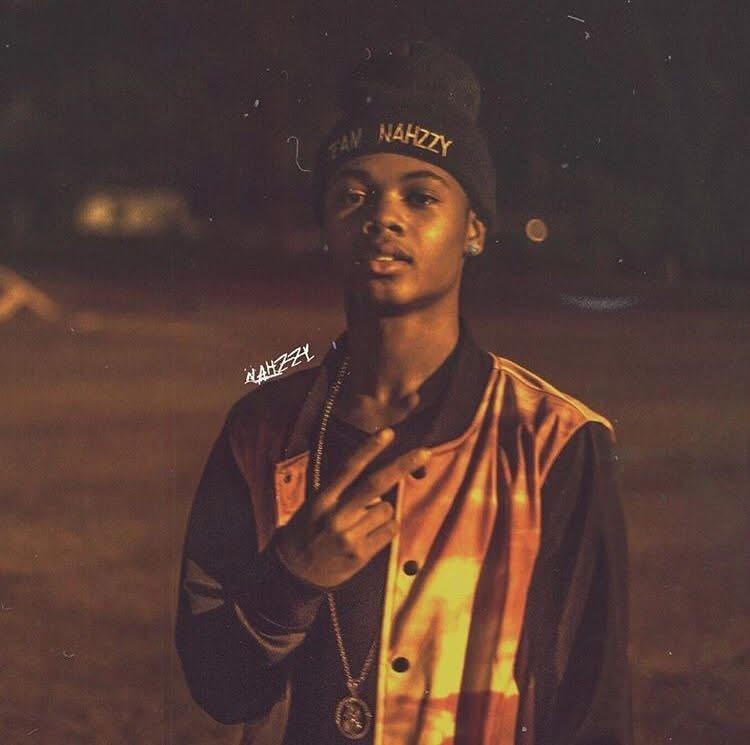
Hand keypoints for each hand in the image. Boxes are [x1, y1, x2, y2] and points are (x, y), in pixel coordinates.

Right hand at [274, 428, 430, 588]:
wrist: (294, 575)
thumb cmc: (307, 533)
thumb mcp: (314, 506)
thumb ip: (342, 493)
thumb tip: (380, 485)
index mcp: (322, 499)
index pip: (348, 468)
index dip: (369, 449)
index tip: (389, 433)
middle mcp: (336, 515)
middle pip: (375, 484)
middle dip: (402, 465)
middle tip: (425, 452)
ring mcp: (349, 536)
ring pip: (387, 509)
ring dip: (383, 511)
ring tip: (362, 524)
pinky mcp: (360, 555)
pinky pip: (390, 530)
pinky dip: (387, 528)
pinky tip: (369, 536)